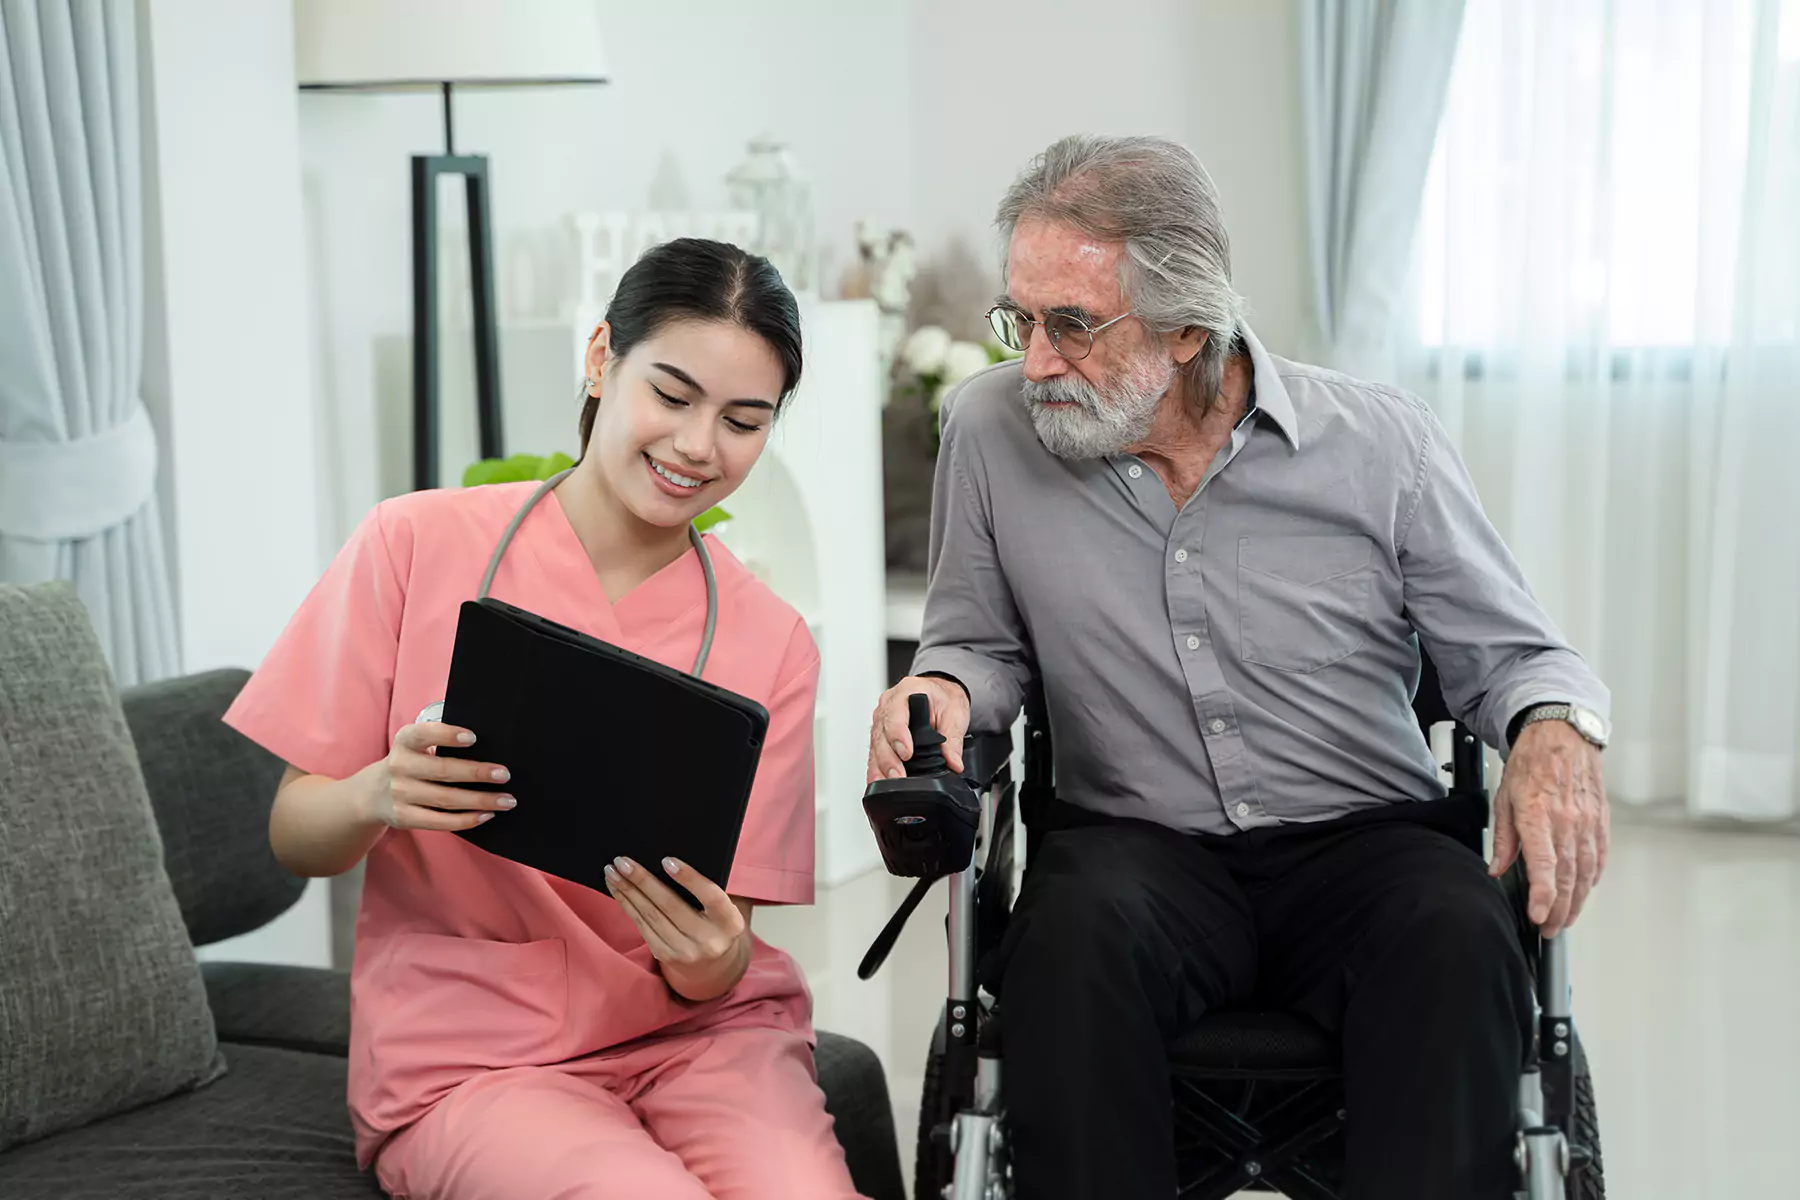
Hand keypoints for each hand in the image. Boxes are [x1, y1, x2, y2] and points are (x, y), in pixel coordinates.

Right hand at [360, 722, 515, 831]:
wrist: (371, 794)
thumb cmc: (410, 763)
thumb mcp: (414, 746)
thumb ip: (440, 741)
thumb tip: (487, 747)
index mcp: (405, 741)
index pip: (424, 734)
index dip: (447, 735)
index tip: (474, 737)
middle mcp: (399, 766)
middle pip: (443, 771)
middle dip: (477, 773)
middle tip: (505, 774)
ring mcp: (400, 794)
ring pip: (446, 799)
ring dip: (480, 800)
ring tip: (506, 800)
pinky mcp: (404, 817)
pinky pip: (440, 821)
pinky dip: (467, 820)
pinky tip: (487, 815)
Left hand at [604, 856, 750, 1001]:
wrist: (713, 966)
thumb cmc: (716, 924)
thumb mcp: (722, 909)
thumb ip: (704, 890)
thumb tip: (666, 862)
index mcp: (729, 922)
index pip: (710, 896)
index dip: (689, 878)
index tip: (666, 860)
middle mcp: (708, 940)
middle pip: (670, 906)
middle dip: (643, 881)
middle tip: (622, 861)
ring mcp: (685, 952)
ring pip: (651, 916)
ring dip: (628, 891)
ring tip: (612, 872)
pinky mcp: (665, 956)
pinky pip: (642, 927)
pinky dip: (628, 905)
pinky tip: (618, 890)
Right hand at [867, 675, 969, 782]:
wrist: (939, 692)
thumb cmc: (943, 697)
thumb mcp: (955, 713)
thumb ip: (953, 739)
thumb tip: (954, 762)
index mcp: (907, 691)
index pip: (896, 714)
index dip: (898, 735)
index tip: (906, 753)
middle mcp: (888, 704)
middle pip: (882, 734)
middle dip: (889, 759)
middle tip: (898, 776)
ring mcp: (881, 719)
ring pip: (875, 745)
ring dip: (881, 767)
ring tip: (888, 784)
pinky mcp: (880, 734)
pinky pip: (874, 752)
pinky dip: (876, 768)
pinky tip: (877, 782)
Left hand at [1489, 720, 1608, 937]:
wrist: (1562, 736)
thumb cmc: (1530, 763)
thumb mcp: (1503, 798)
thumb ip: (1503, 839)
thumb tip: (1497, 870)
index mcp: (1538, 815)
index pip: (1543, 864)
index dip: (1542, 895)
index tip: (1537, 917)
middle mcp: (1566, 821)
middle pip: (1567, 877)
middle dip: (1558, 909)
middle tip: (1548, 930)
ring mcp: (1587, 822)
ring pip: (1586, 873)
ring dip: (1576, 901)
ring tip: (1564, 920)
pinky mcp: (1601, 821)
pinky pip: (1599, 858)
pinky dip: (1592, 879)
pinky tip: (1584, 892)